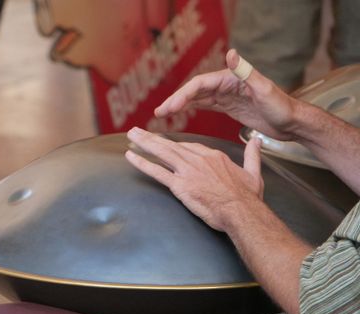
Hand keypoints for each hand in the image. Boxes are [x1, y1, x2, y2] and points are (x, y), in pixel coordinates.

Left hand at [125, 127, 263, 231]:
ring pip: (162, 153)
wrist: (241, 211)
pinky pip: (157, 172)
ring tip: (131, 136)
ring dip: (144, 143)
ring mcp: (187, 171)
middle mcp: (198, 160)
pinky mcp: (180, 186)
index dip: (175, 144)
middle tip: (137, 131)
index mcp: (213, 156)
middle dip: (152, 137)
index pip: (190, 146)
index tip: (165, 142)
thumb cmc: (248, 197)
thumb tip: (257, 141)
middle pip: (171, 145)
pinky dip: (143, 164)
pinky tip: (131, 157)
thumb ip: (252, 155)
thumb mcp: (253, 172)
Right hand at [154, 49, 298, 140]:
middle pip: (195, 91)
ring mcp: (226, 96)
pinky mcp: (229, 107)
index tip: (170, 107)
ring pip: (197, 98)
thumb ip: (247, 72)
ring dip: (180, 105)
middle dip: (176, 101)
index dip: (183, 95)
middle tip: (159, 113)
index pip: (201, 84)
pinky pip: (205, 105)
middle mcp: (226, 85)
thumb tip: (230, 53)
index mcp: (232, 79)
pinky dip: (191, 108)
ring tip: (163, 114)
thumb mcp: (265, 89)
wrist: (292, 123)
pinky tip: (181, 114)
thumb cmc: (281, 107)